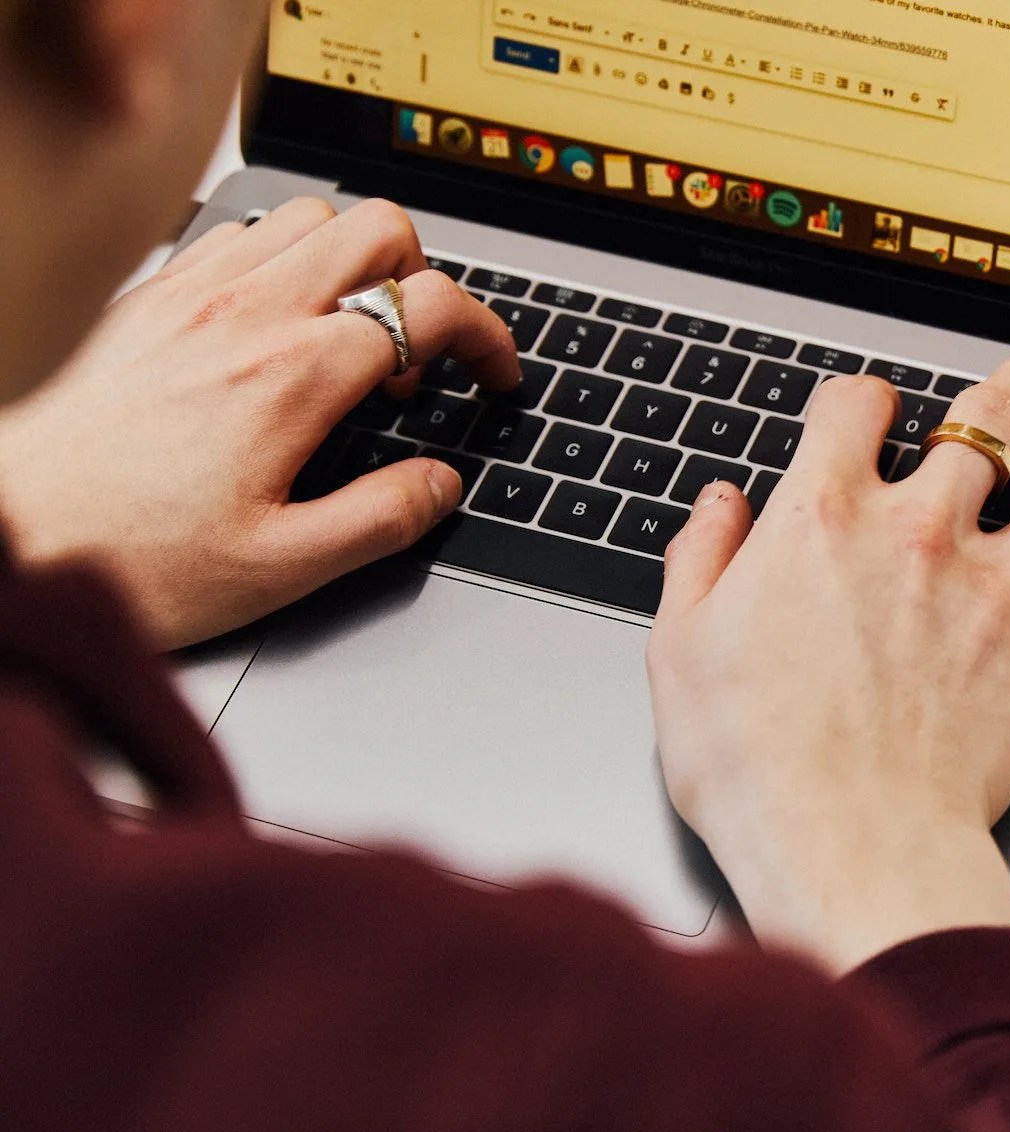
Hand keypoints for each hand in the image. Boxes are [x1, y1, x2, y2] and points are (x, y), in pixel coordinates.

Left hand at [0, 197, 518, 648]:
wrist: (9, 534)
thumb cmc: (128, 557)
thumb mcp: (281, 569)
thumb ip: (381, 520)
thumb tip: (440, 484)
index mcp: (293, 378)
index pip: (431, 306)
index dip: (488, 337)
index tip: (493, 376)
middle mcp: (245, 315)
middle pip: (377, 229)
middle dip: (424, 280)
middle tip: (422, 354)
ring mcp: (190, 294)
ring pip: (307, 216)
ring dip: (351, 263)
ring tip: (350, 337)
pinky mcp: (145, 297)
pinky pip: (235, 232)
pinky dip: (278, 261)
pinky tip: (273, 326)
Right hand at [647, 351, 1009, 971]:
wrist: (844, 841)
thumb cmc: (759, 765)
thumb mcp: (683, 648)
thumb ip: (704, 561)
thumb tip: (719, 507)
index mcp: (824, 519)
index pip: (855, 409)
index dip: (862, 399)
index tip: (868, 407)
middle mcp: (920, 533)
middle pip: (988, 423)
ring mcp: (996, 589)